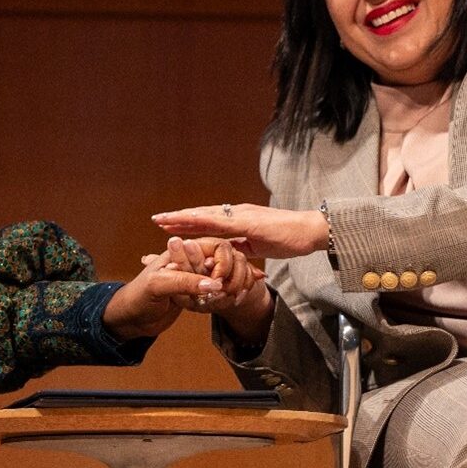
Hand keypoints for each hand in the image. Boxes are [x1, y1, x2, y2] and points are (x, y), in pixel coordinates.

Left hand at [143, 237, 264, 313]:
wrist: (130, 319)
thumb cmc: (138, 297)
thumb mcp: (159, 285)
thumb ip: (186, 281)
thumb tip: (215, 284)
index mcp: (180, 251)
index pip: (212, 247)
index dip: (221, 262)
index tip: (220, 280)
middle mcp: (189, 261)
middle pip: (221, 261)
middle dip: (228, 275)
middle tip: (228, 291)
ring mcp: (193, 277)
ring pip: (222, 276)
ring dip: (231, 285)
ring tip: (233, 297)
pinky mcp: (195, 292)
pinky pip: (217, 290)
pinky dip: (227, 294)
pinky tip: (235, 300)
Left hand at [151, 203, 326, 258]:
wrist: (309, 231)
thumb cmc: (288, 238)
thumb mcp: (258, 246)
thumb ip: (241, 247)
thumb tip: (227, 254)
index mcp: (237, 220)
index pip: (206, 223)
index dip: (187, 224)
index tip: (168, 225)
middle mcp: (235, 213)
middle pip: (201, 216)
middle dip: (178, 219)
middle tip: (156, 219)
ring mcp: (240, 215)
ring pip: (205, 216)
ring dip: (184, 217)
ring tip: (164, 219)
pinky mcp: (247, 221)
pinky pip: (221, 222)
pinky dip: (203, 221)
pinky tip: (189, 221)